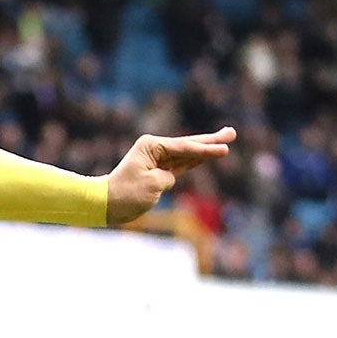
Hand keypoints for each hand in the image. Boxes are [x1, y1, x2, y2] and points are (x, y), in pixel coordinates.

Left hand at [103, 127, 234, 226]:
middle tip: (232, 133)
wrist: (104, 204)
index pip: (184, 148)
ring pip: (187, 153)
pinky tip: (208, 153)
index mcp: (152, 146)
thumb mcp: (153, 185)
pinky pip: (181, 163)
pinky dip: (194, 159)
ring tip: (226, 140)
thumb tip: (170, 176)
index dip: (206, 150)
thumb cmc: (126, 194)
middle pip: (189, 144)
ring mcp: (156, 159)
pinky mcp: (157, 171)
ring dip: (205, 148)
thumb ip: (169, 177)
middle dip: (210, 141)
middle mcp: (154, 148)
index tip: (225, 149)